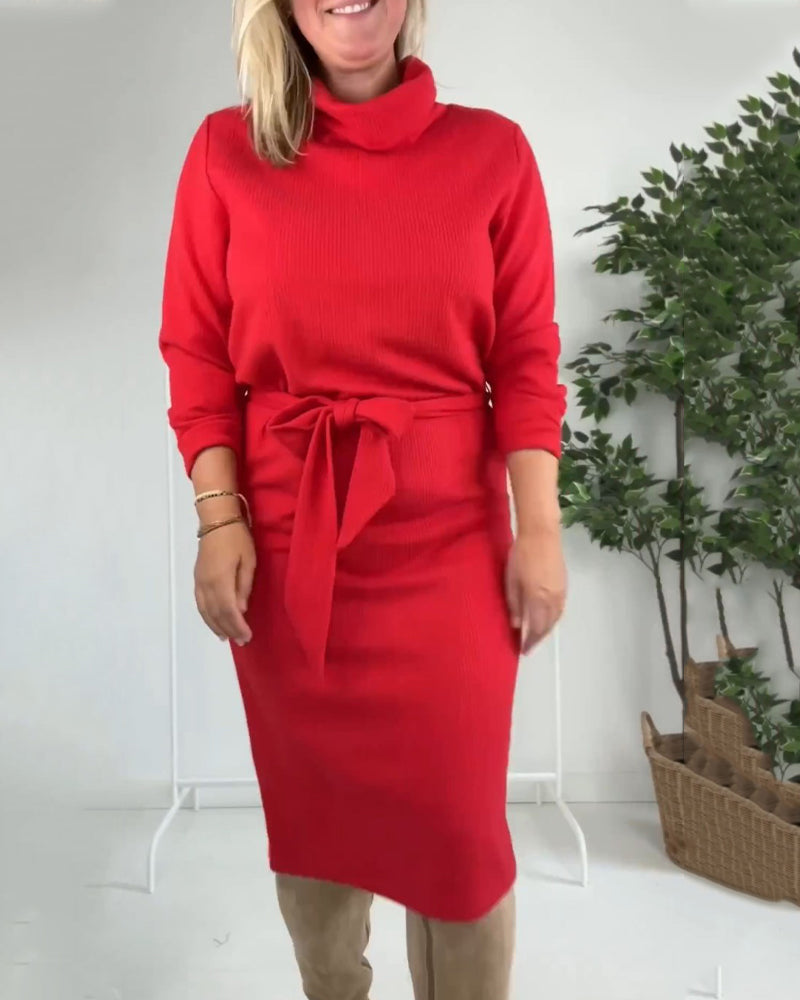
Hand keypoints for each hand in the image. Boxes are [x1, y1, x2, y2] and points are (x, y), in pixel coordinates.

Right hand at [194, 521, 255, 645]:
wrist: (216, 520)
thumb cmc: (237, 538)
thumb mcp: (248, 561)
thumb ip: (244, 586)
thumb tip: (240, 610)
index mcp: (221, 580)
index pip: (229, 610)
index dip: (238, 626)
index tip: (247, 637)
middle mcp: (206, 585)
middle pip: (216, 614)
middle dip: (229, 629)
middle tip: (241, 642)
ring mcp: (199, 582)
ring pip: (205, 611)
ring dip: (215, 626)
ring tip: (226, 638)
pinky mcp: (197, 579)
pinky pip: (200, 603)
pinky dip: (206, 616)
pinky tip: (213, 622)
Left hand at [504, 527, 565, 653]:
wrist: (542, 534)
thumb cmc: (521, 555)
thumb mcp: (511, 580)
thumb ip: (514, 604)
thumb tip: (516, 625)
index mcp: (537, 598)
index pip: (535, 628)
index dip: (530, 641)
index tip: (523, 650)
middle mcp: (552, 599)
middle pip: (547, 626)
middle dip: (538, 638)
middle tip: (529, 646)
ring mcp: (560, 592)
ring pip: (556, 618)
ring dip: (547, 629)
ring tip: (537, 635)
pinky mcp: (564, 585)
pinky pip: (560, 609)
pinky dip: (553, 619)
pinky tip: (547, 619)